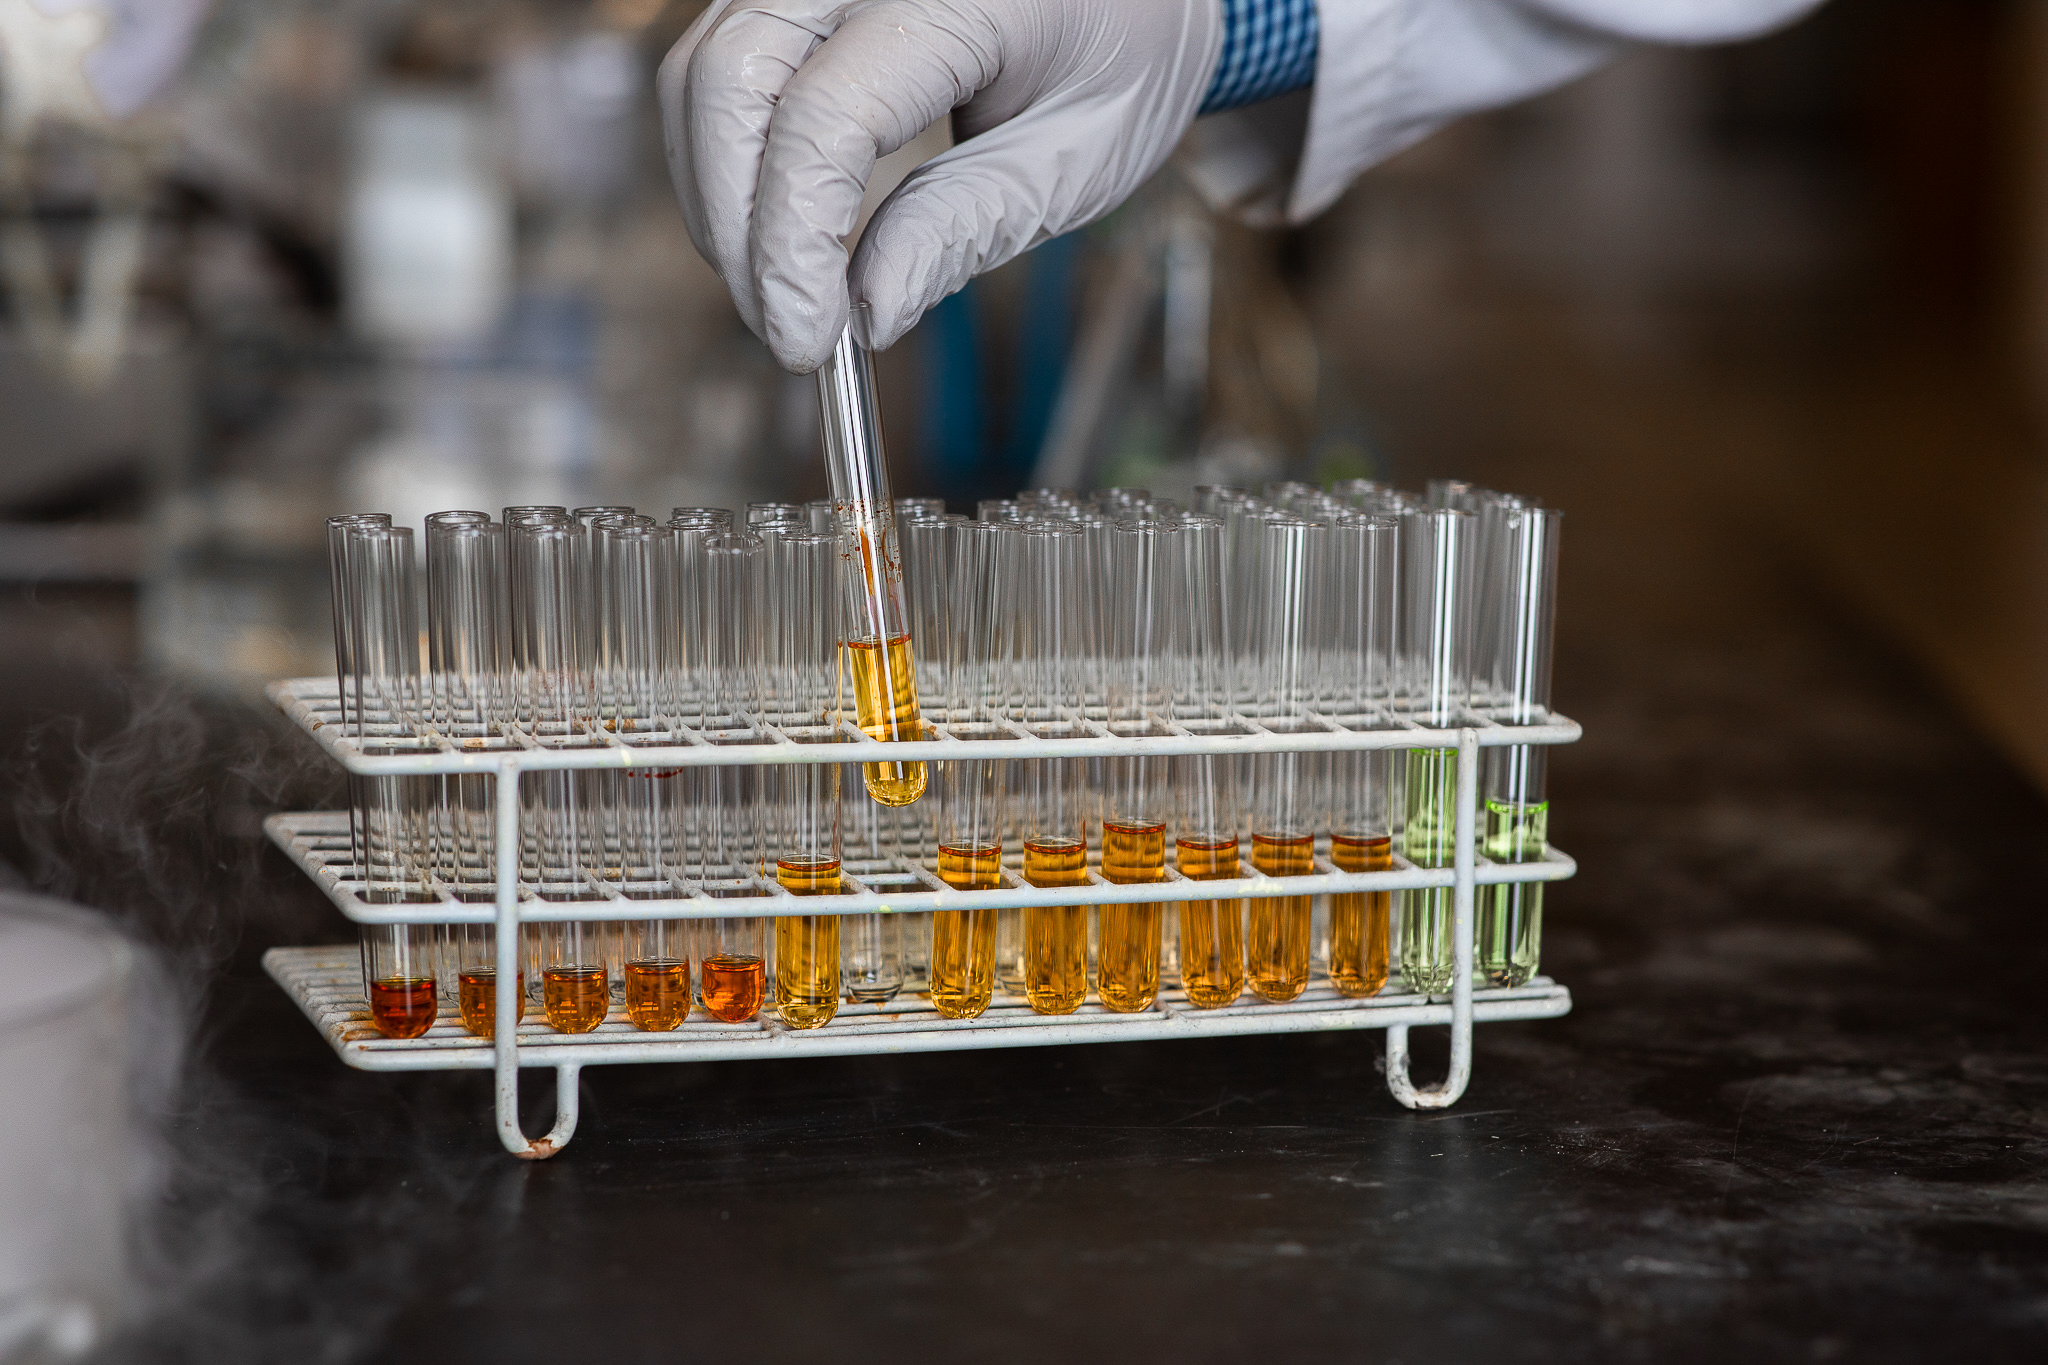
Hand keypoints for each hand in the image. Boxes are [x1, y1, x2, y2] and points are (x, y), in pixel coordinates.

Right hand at [660, 0, 1221, 371]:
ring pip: (705, 69)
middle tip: (784, 331)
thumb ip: (969, 227)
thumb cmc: (1127, 56)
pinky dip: (725, 156)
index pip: (825, 118)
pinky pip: (719, 59)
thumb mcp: (1077, 159)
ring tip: (779, 291)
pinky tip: (771, 228)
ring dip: (719, 197)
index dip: (793, 244)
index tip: (807, 340)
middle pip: (731, 80)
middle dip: (735, 226)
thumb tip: (868, 315)